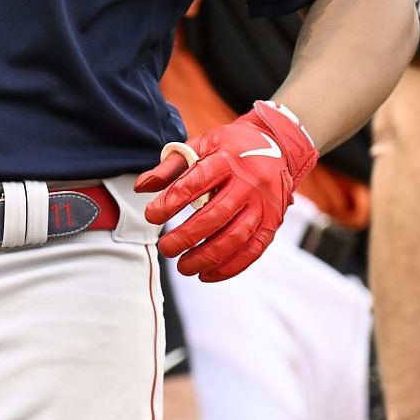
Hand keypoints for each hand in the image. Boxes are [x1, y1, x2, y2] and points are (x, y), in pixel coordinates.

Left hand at [139, 100, 317, 280]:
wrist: (278, 146)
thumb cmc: (230, 147)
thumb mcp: (200, 145)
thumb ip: (170, 168)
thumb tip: (141, 188)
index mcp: (228, 160)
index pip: (196, 183)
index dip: (171, 202)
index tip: (151, 216)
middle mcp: (250, 183)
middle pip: (217, 215)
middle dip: (187, 236)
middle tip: (165, 248)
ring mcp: (264, 205)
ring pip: (236, 237)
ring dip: (207, 257)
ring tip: (183, 267)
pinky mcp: (273, 222)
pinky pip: (253, 250)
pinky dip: (230, 267)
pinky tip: (207, 274)